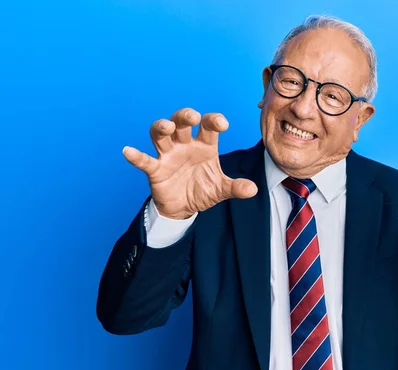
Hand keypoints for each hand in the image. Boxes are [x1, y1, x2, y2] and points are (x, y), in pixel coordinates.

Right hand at [122, 107, 257, 218]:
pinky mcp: (155, 169)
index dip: (214, 121)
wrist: (184, 208)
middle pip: (182, 123)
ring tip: (167, 126)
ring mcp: (168, 155)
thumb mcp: (222, 190)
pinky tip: (128, 151)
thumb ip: (236, 187)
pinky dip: (136, 156)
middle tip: (192, 117)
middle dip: (185, 116)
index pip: (209, 127)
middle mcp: (185, 145)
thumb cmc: (203, 190)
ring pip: (161, 134)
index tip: (222, 124)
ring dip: (162, 127)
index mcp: (205, 145)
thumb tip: (253, 189)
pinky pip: (144, 160)